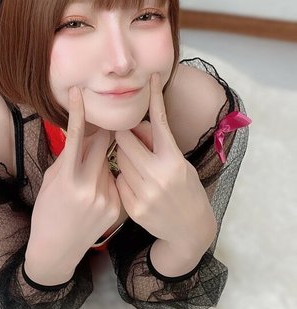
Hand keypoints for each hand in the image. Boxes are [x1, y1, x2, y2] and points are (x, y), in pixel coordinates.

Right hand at [27, 86, 120, 281]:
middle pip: (102, 145)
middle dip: (99, 136)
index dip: (78, 112)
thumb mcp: (50, 182)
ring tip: (86, 185)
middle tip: (96, 133)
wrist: (56, 250)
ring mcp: (105, 199)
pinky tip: (94, 197)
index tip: (78, 92)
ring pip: (108, 164)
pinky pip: (115, 182)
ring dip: (100, 164)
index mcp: (66, 179)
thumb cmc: (47, 212)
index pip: (75, 137)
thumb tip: (81, 133)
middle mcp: (88, 188)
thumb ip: (67, 158)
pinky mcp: (117, 209)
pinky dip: (106, 181)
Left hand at [114, 73, 216, 253]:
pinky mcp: (134, 208)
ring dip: (124, 159)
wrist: (190, 230)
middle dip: (124, 136)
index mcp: (174, 160)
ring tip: (139, 171)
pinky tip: (136, 188)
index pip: (159, 123)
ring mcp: (145, 193)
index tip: (151, 78)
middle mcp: (159, 175)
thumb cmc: (185, 190)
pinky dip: (122, 180)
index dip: (155, 98)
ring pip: (119, 161)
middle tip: (129, 140)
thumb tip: (138, 123)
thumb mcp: (180, 164)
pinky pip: (117, 181)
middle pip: (125, 141)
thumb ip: (159, 144)